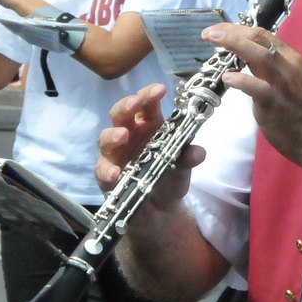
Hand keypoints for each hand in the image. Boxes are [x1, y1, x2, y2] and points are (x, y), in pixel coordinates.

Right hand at [96, 84, 205, 219]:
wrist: (160, 212)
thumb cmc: (169, 179)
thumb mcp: (183, 169)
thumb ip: (188, 159)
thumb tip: (198, 151)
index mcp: (149, 127)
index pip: (146, 105)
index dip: (150, 95)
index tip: (160, 89)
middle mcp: (129, 136)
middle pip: (121, 115)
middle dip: (126, 106)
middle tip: (135, 103)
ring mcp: (115, 155)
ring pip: (106, 139)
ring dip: (113, 135)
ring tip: (123, 135)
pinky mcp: (106, 177)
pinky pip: (102, 170)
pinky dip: (107, 170)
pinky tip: (116, 173)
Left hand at [203, 23, 301, 170]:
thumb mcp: (296, 81)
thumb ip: (276, 69)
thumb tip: (251, 60)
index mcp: (292, 59)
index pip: (263, 35)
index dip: (238, 29)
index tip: (219, 31)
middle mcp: (288, 67)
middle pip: (258, 39)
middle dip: (230, 32)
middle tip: (209, 33)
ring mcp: (282, 85)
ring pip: (259, 56)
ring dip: (233, 44)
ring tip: (212, 40)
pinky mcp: (276, 104)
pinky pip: (258, 88)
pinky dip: (241, 80)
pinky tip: (227, 78)